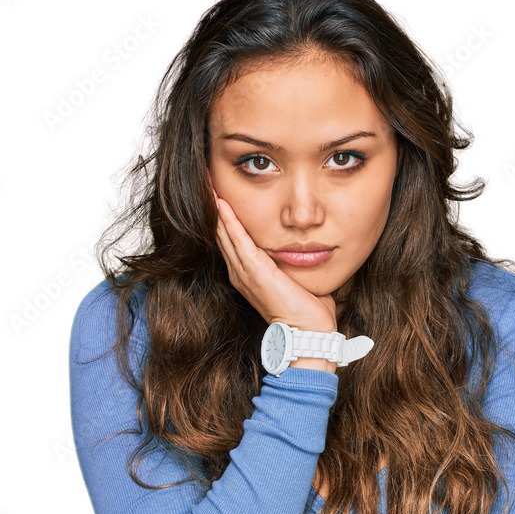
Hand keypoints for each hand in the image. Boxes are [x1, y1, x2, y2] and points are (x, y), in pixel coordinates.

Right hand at [210, 182, 337, 332]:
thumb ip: (294, 263)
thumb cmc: (306, 311)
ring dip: (216, 208)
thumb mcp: (297, 280)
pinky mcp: (253, 271)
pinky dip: (228, 221)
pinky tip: (221, 203)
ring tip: (208, 185)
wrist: (306, 332)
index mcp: (249, 275)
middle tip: (207, 181)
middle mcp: (241, 273)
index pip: (233, 240)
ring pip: (224, 233)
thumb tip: (306, 248)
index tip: (221, 195)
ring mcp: (244, 272)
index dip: (225, 218)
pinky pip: (237, 240)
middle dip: (215, 207)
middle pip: (222, 233)